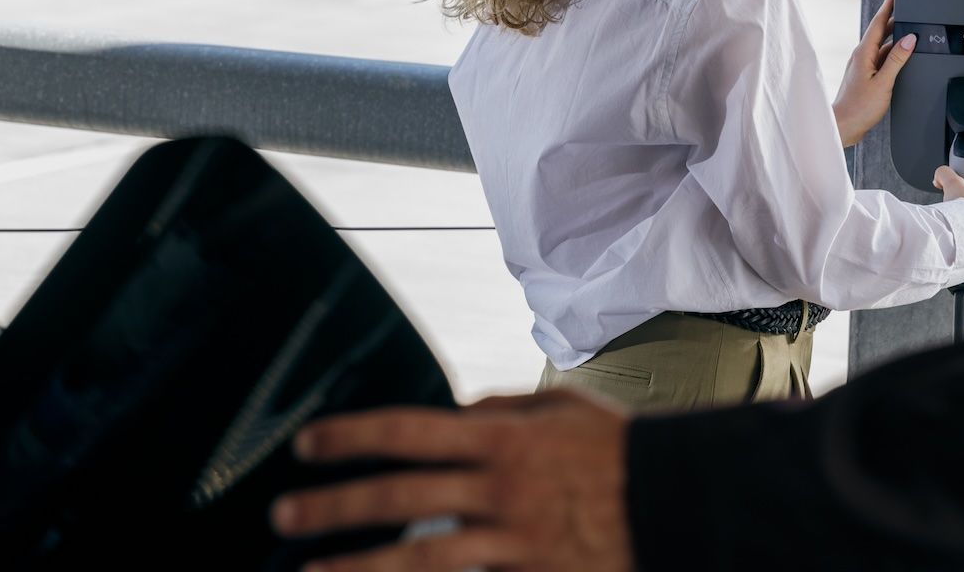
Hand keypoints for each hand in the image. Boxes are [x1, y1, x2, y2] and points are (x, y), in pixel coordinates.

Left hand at [271, 390, 633, 571]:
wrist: (680, 501)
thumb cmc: (618, 450)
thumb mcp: (560, 408)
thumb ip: (501, 408)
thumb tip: (452, 413)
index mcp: (503, 437)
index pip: (409, 430)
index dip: (352, 436)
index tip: (306, 445)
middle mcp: (500, 488)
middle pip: (401, 494)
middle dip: (335, 504)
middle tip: (284, 513)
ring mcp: (514, 540)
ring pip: (422, 558)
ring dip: (360, 566)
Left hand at [832, 0, 917, 146]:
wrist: (844, 126)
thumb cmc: (859, 108)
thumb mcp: (883, 82)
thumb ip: (897, 60)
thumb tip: (909, 39)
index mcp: (864, 52)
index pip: (879, 22)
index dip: (889, 5)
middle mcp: (862, 55)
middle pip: (882, 31)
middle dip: (895, 17)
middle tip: (908, 6)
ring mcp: (863, 65)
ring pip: (883, 45)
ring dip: (896, 36)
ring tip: (911, 28)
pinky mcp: (866, 75)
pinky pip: (882, 58)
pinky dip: (894, 53)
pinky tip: (902, 56)